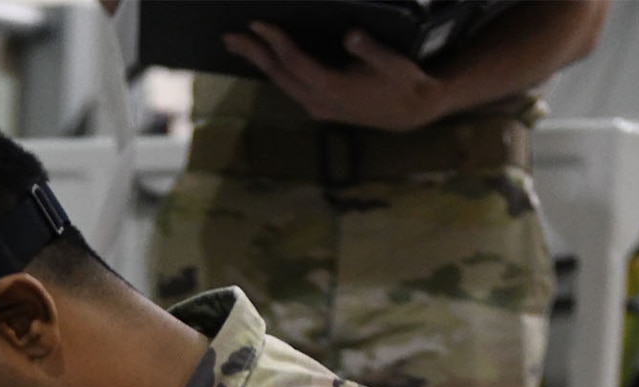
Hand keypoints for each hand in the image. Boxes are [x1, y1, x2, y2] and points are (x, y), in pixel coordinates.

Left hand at [224, 23, 448, 130]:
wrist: (409, 112)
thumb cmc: (402, 82)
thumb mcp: (392, 62)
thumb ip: (370, 48)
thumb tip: (351, 34)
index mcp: (333, 89)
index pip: (296, 63)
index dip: (276, 41)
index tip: (259, 23)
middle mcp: (319, 102)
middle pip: (278, 74)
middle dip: (253, 52)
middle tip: (229, 35)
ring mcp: (317, 107)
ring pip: (280, 81)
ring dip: (258, 61)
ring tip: (237, 44)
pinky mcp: (319, 106)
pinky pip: (289, 85)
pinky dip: (273, 69)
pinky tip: (263, 57)